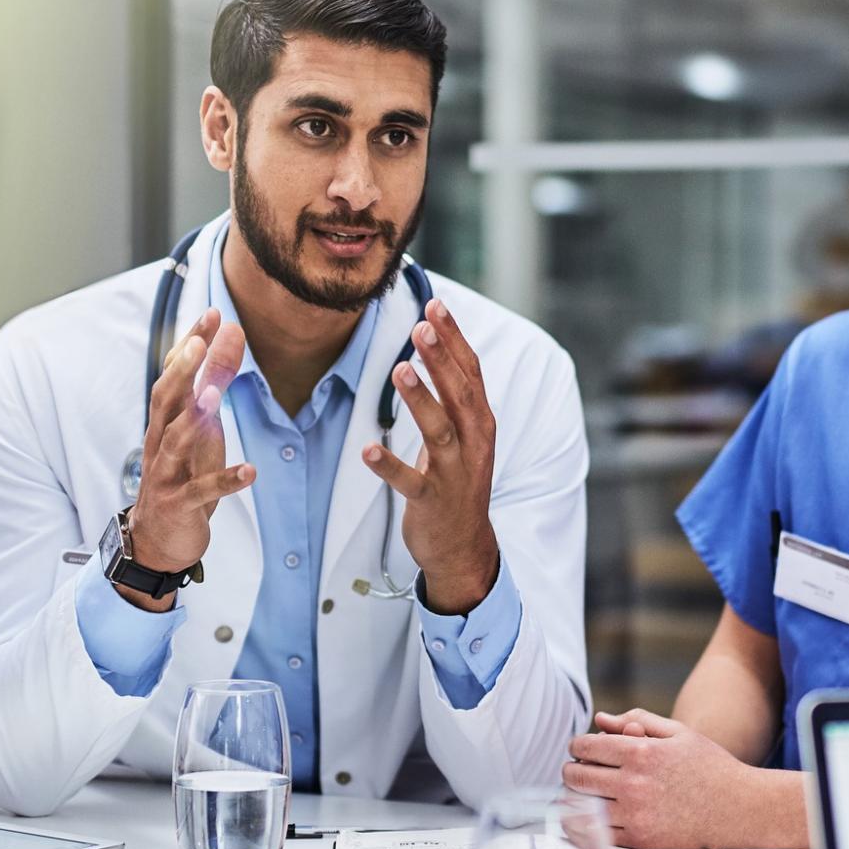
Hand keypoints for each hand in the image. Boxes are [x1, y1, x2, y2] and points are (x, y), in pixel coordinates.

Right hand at [126, 308, 255, 602]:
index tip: (213, 312)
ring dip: (196, 418)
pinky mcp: (180, 503)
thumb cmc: (181, 475)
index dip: (190, 343)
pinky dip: (226, 481)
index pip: (172, 373)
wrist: (158, 537)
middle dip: (182, 369)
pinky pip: (202, 491)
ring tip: (217, 396)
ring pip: (176, 441)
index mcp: (165, 420)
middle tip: (201, 341)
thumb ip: (211, 387)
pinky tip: (250, 472)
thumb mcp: (198, 429)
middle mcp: (160, 440)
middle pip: (166, 399)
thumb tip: (228, 340)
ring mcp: (166, 472)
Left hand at [363, 300, 499, 614]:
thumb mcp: (464, 433)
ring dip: (421, 399)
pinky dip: (389, 466)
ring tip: (400, 367)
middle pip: (459, 393)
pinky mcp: (432, 502)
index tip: (435, 304)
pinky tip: (368, 450)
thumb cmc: (457, 479)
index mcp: (480, 422)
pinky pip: (409, 482)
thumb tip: (435, 342)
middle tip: (421, 324)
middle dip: (441, 357)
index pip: (470, 371)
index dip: (454, 338)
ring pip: (440, 431)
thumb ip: (453, 394)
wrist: (463, 545)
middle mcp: (474, 443)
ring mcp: (454, 473)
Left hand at [561, 709, 759, 848]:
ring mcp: (636, 815)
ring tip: (580, 793)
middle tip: (575, 770)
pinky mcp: (641, 840)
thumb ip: (637, 720)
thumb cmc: (710, 767)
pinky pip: (597, 834)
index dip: (577, 746)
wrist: (739, 807)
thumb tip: (601, 719)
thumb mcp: (678, 733)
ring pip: (582, 806)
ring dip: (575, 798)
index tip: (579, 749)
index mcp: (641, 753)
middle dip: (571, 771)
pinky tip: (587, 817)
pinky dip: (585, 825)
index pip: (586, 747)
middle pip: (578, 777)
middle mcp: (634, 784)